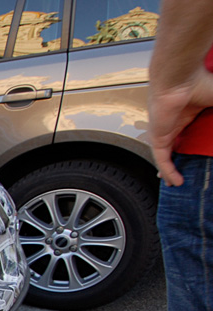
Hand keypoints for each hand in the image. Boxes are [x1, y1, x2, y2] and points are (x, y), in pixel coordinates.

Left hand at [149, 70, 212, 185]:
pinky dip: (168, 171)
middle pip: (175, 148)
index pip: (188, 135)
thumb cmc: (201, 82)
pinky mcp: (157, 137)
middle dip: (177, 163)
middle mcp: (173, 123)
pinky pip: (162, 159)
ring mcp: (164, 131)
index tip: (199, 158)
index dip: (192, 147)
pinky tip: (176, 182)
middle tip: (184, 176)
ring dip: (170, 171)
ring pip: (166, 156)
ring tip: (178, 184)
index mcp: (187, 114)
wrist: (180, 77)